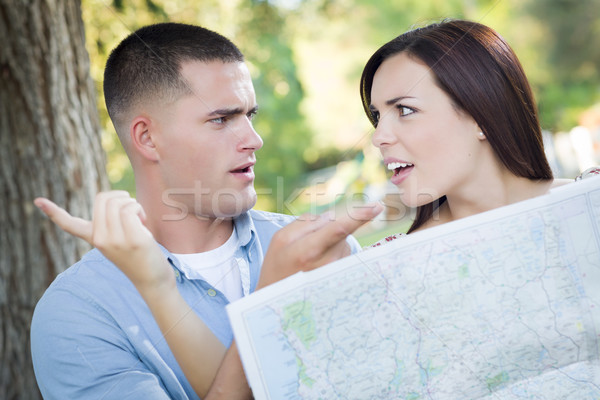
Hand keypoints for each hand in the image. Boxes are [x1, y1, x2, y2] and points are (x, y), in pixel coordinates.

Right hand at [34, 191, 173, 293]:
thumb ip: (113, 222)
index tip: (37, 201)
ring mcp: (114, 240)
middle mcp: (99, 239)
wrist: (153, 281)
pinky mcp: (132, 240)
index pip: (69, 224)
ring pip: (117, 202)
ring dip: (132, 203)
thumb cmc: (140, 256)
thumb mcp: (120, 238)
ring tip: (140, 218)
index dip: (53, 211)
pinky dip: (138, 209)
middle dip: (120, 196)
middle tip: (132, 209)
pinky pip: (130, 209)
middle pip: (102, 198)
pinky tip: (144, 222)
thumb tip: (117, 200)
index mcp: (94, 238)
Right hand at [257, 202, 382, 288]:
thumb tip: (331, 216)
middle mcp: (327, 265)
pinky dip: (333, 256)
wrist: (277, 302)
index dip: (359, 216)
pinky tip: (318, 268)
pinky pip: (343, 257)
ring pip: (344, 244)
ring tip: (310, 260)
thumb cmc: (277, 268)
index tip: (376, 206)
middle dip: (329, 229)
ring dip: (332, 244)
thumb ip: (306, 222)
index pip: (338, 229)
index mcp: (308, 251)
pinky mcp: (342, 280)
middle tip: (307, 244)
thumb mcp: (281, 240)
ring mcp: (336, 275)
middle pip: (341, 232)